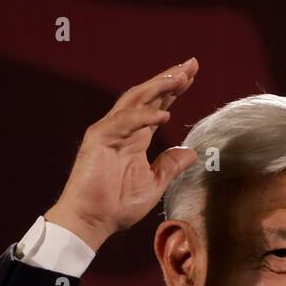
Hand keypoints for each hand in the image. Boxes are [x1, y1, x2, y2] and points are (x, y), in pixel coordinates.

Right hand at [45, 58, 200, 250]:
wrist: (93, 221)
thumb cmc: (118, 206)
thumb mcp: (154, 184)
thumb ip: (170, 166)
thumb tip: (191, 152)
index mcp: (136, 139)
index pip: (157, 106)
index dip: (174, 90)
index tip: (192, 74)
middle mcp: (123, 130)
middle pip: (147, 95)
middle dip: (169, 78)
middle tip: (191, 64)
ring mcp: (109, 131)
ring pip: (135, 100)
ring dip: (158, 87)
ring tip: (180, 78)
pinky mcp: (98, 138)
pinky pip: (124, 122)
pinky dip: (143, 116)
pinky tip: (163, 115)